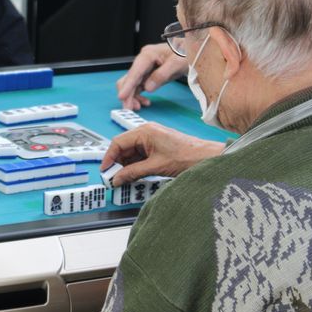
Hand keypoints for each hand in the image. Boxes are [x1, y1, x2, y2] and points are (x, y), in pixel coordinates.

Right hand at [101, 122, 223, 186]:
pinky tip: (134, 176)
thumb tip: (118, 178)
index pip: (118, 142)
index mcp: (145, 131)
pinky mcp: (157, 146)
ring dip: (126, 166)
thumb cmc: (187, 156)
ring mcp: (152, 139)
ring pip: (132, 153)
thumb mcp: (155, 167)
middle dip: (117, 163)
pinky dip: (136, 165)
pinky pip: (140, 155)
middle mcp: (147, 132)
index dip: (109, 157)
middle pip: (124, 147)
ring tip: (124, 180)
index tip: (105, 171)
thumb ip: (133, 172)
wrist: (206, 157)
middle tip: (113, 178)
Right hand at [116, 43, 187, 110]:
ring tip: (139, 107)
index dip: (127, 85)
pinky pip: (138, 88)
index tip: (122, 96)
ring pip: (132, 85)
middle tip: (130, 108)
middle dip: (127, 94)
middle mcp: (143, 61)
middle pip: (129, 79)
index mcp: (148, 54)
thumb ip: (162, 74)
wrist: (190, 52)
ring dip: (132, 97)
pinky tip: (144, 102)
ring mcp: (144, 69)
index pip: (135, 71)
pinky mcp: (148, 76)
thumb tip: (148, 87)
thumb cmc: (185, 53)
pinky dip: (138, 96)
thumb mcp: (177, 63)